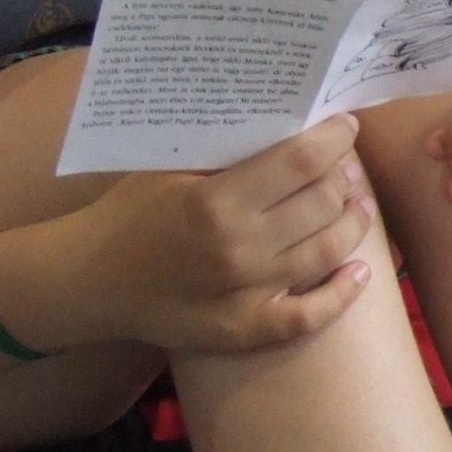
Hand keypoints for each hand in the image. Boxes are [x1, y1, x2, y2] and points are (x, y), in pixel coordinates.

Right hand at [89, 114, 376, 353]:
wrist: (90, 280)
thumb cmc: (130, 213)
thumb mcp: (169, 167)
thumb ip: (227, 149)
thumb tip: (289, 121)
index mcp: (216, 200)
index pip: (301, 160)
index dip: (335, 138)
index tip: (345, 126)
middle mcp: (237, 247)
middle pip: (322, 203)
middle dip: (344, 178)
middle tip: (346, 167)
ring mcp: (244, 293)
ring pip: (328, 252)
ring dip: (354, 225)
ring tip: (359, 206)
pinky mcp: (243, 330)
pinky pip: (309, 316)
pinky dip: (343, 294)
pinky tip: (361, 273)